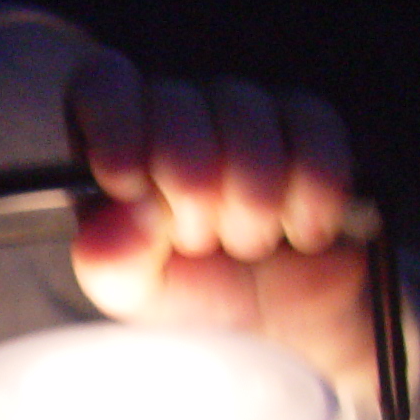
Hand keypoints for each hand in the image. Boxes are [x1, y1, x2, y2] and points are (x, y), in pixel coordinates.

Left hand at [65, 50, 375, 393]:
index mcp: (119, 148)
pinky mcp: (310, 128)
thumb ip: (111, 262)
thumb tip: (124, 212)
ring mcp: (246, 116)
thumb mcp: (143, 299)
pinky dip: (310, 192)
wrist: (293, 334)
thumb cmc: (202, 304)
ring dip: (252, 198)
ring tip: (249, 245)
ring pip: (245, 111)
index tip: (127, 181)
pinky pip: (314, 130)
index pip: (104, 85)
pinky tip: (302, 234)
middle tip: (201, 240)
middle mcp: (177, 119)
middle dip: (191, 185)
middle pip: (176, 103)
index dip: (116, 123)